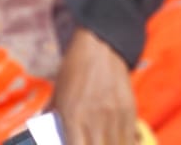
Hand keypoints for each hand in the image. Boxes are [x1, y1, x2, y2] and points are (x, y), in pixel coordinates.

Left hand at [50, 29, 136, 144]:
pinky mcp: (129, 111)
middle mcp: (95, 119)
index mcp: (73, 116)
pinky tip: (115, 142)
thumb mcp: (58, 95)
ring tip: (102, 142)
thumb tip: (49, 138)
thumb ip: (53, 121)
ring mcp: (115, 117)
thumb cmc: (74, 70)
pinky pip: (130, 139)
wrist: (100, 46)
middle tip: (89, 142)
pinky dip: (124, 143)